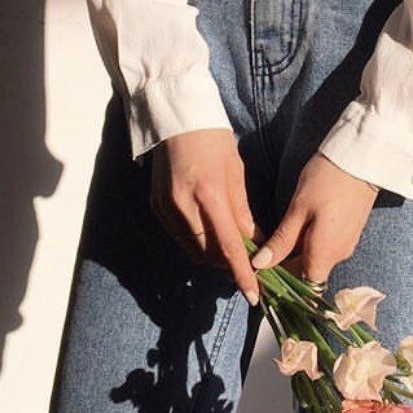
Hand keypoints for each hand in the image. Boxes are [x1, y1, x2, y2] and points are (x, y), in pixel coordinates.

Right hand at [150, 128, 264, 305]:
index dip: (242, 273)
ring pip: (193, 250)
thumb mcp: (235, 171)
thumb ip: (242, 210)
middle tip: (247, 259)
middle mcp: (183, 205)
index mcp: (209, 194)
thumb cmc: (213, 139)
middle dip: (229, 262)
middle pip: (209, 254)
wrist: (177, 118)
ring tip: (228, 242)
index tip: (253, 294)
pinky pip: (179, 236)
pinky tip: (207, 229)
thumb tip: (256, 242)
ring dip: (212, 254)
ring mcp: (166, 207)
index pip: (229, 245)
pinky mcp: (156, 206)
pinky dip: (196, 240)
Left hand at [250, 152, 378, 282]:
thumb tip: (260, 265)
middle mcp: (339, 254)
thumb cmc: (327, 180)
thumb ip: (282, 241)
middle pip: (308, 273)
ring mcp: (347, 243)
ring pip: (317, 258)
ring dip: (297, 253)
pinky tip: (298, 225)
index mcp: (325, 253)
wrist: (362, 158)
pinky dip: (310, 242)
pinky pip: (326, 246)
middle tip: (263, 250)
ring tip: (278, 235)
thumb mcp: (298, 209)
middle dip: (286, 266)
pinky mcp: (350, 231)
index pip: (301, 286)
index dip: (281, 282)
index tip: (262, 269)